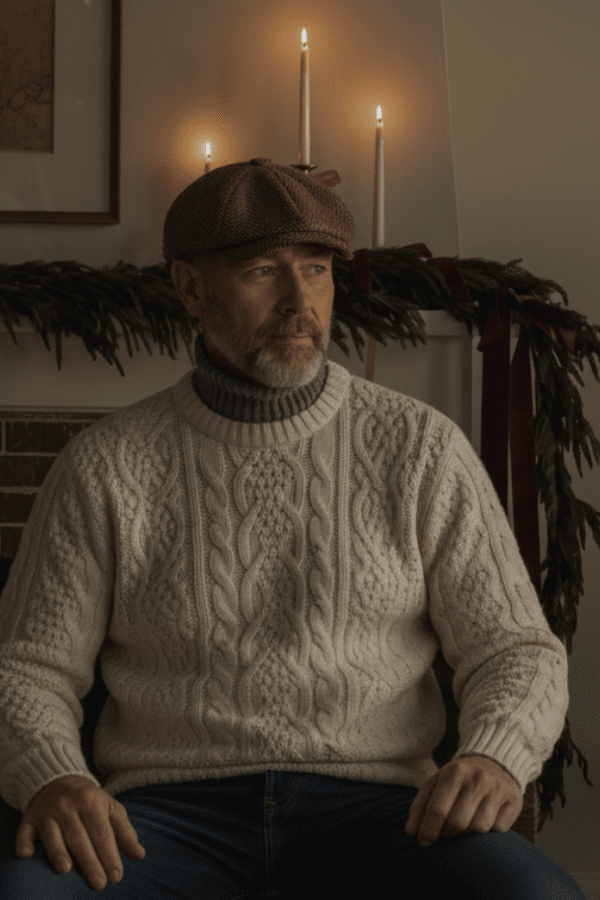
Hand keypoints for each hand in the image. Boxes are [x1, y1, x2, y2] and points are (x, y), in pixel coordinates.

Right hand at [15, 774, 145, 891]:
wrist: (60, 780)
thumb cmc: (90, 802)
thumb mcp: (111, 809)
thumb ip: (125, 832)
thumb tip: (139, 855)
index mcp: (92, 802)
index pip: (102, 833)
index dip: (110, 855)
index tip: (116, 876)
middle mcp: (69, 805)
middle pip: (79, 837)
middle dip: (89, 862)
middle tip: (99, 884)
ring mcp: (48, 811)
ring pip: (52, 834)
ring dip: (58, 852)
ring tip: (66, 870)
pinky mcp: (30, 817)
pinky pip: (25, 830)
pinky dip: (24, 842)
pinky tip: (26, 855)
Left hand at [405, 754, 522, 847]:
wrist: (494, 762)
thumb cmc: (459, 778)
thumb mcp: (436, 782)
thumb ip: (421, 804)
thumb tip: (411, 831)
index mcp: (454, 771)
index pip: (437, 809)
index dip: (428, 830)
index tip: (423, 842)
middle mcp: (477, 779)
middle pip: (457, 823)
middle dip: (446, 834)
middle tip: (443, 834)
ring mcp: (497, 790)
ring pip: (477, 829)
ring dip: (466, 834)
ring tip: (462, 826)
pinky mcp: (513, 801)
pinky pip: (497, 829)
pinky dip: (488, 832)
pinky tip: (483, 820)